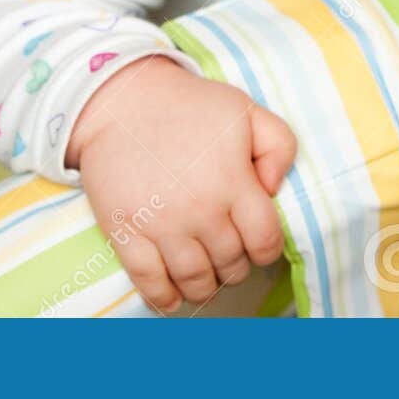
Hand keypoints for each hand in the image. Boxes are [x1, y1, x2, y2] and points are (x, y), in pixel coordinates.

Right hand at [65, 56, 296, 311]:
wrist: (120, 100)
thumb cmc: (188, 106)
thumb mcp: (245, 110)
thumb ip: (279, 145)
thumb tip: (274, 190)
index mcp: (232, 181)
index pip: (265, 241)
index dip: (266, 248)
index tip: (257, 242)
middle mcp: (199, 209)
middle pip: (231, 264)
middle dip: (235, 265)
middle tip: (227, 252)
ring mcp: (160, 224)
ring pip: (195, 281)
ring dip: (205, 285)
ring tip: (205, 274)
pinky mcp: (125, 232)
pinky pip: (149, 282)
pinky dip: (164, 298)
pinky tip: (173, 297)